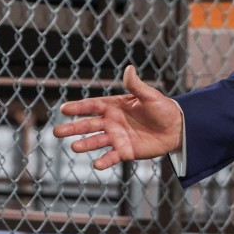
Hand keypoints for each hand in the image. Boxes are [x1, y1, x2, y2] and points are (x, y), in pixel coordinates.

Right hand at [53, 65, 183, 169]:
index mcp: (115, 106)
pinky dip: (104, 161)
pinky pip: (112, 157)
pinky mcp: (126, 151)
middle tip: (56, 131)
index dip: (78, 107)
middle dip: (73, 128)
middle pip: (88, 125)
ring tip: (74, 147)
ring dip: (85, 144)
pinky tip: (96, 165)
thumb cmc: (163, 108)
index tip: (64, 109)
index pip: (92, 106)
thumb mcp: (150, 96)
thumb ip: (136, 85)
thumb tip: (129, 68)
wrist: (177, 128)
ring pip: (96, 141)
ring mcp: (117, 137)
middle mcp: (112, 122)